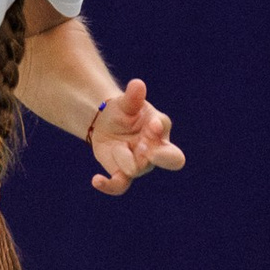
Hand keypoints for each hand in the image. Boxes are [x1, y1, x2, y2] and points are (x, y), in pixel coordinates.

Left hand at [86, 80, 182, 194]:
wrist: (106, 120)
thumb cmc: (125, 109)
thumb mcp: (127, 102)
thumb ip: (134, 96)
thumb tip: (137, 84)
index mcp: (162, 131)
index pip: (173, 139)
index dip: (164, 135)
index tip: (153, 125)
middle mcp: (156, 151)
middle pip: (170, 160)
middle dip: (158, 155)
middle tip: (143, 146)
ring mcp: (139, 164)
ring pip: (136, 169)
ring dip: (125, 159)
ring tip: (115, 148)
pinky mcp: (121, 172)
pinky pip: (119, 185)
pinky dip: (108, 185)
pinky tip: (96, 180)